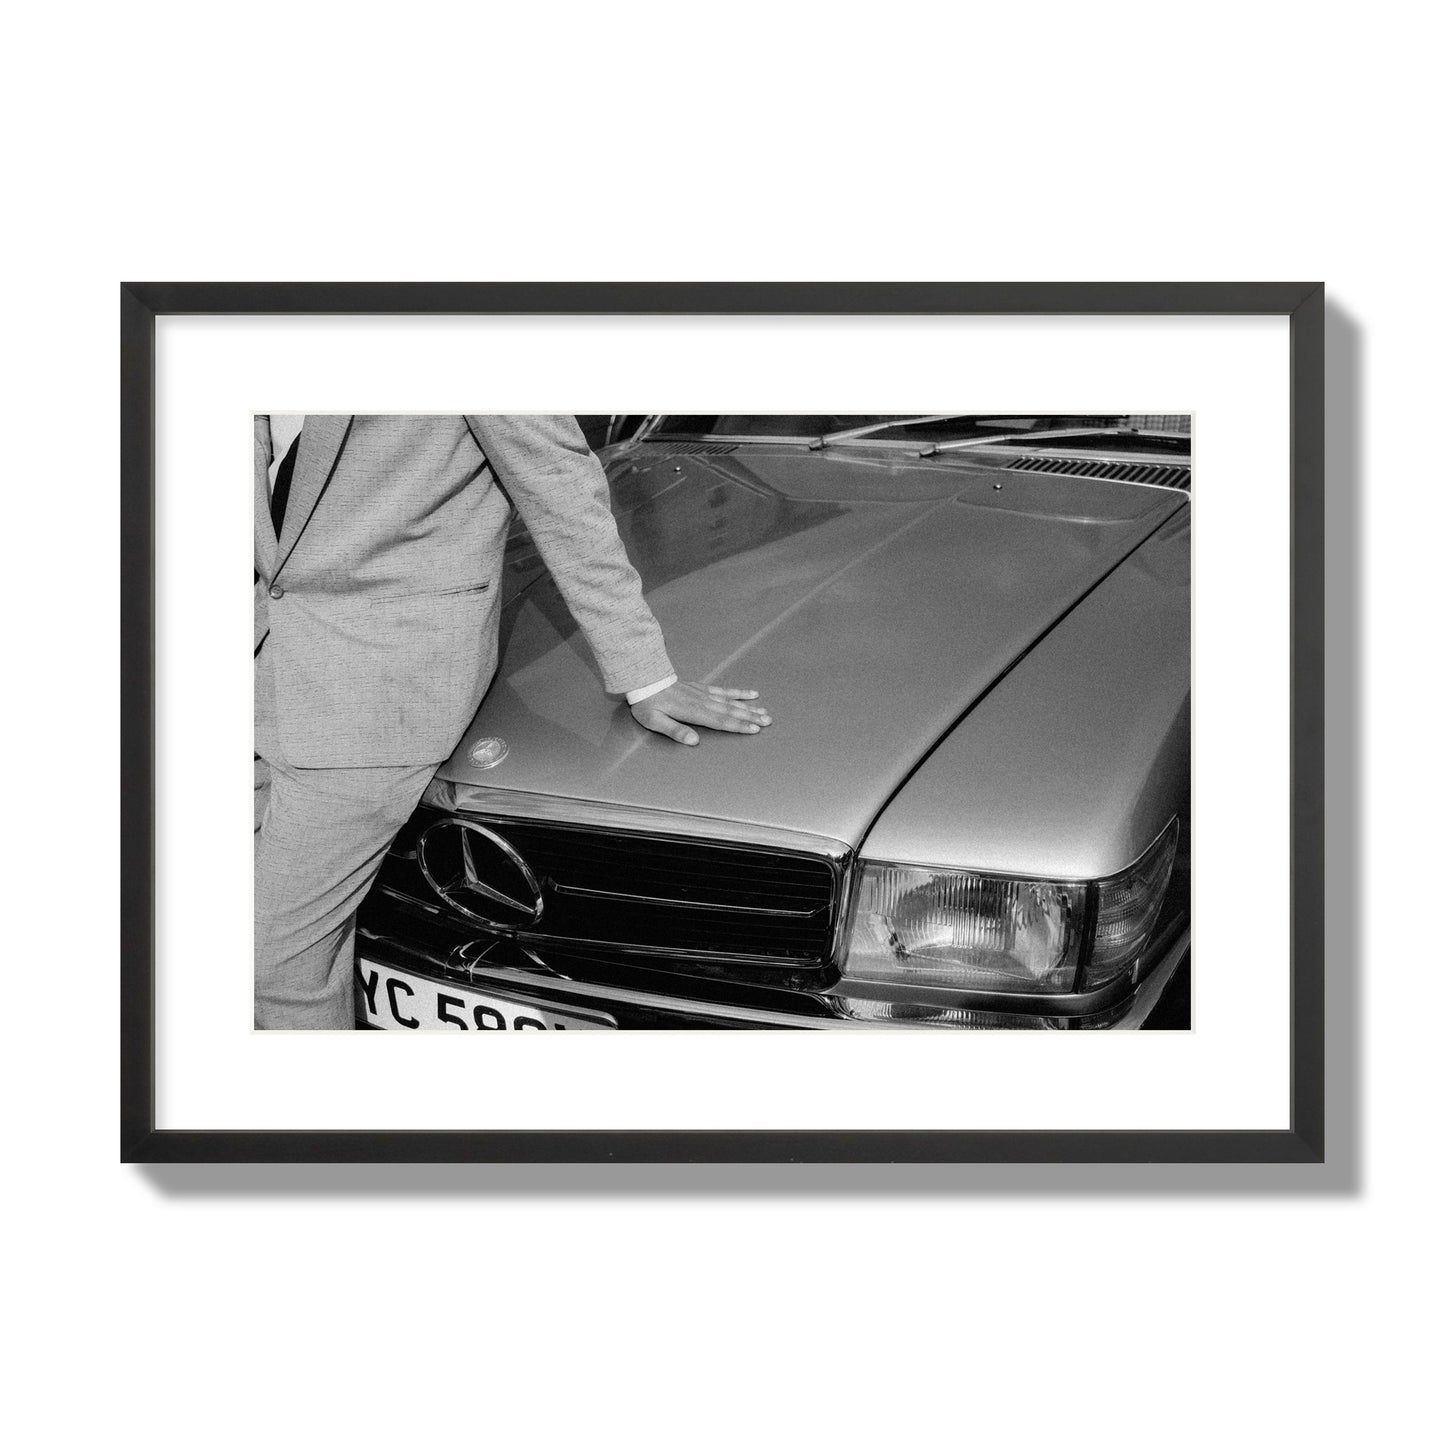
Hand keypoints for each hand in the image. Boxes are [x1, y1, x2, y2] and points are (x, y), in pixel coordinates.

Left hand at [629, 684, 771, 745]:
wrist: (645, 679)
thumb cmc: (648, 704)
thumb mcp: (655, 721)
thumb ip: (675, 731)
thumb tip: (694, 741)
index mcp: (693, 712)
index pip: (720, 721)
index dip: (738, 726)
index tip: (755, 729)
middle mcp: (702, 702)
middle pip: (730, 711)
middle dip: (750, 717)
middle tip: (768, 721)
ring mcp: (703, 694)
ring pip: (730, 701)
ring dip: (748, 707)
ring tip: (764, 711)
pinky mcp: (702, 688)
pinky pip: (723, 690)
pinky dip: (738, 693)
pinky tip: (750, 694)